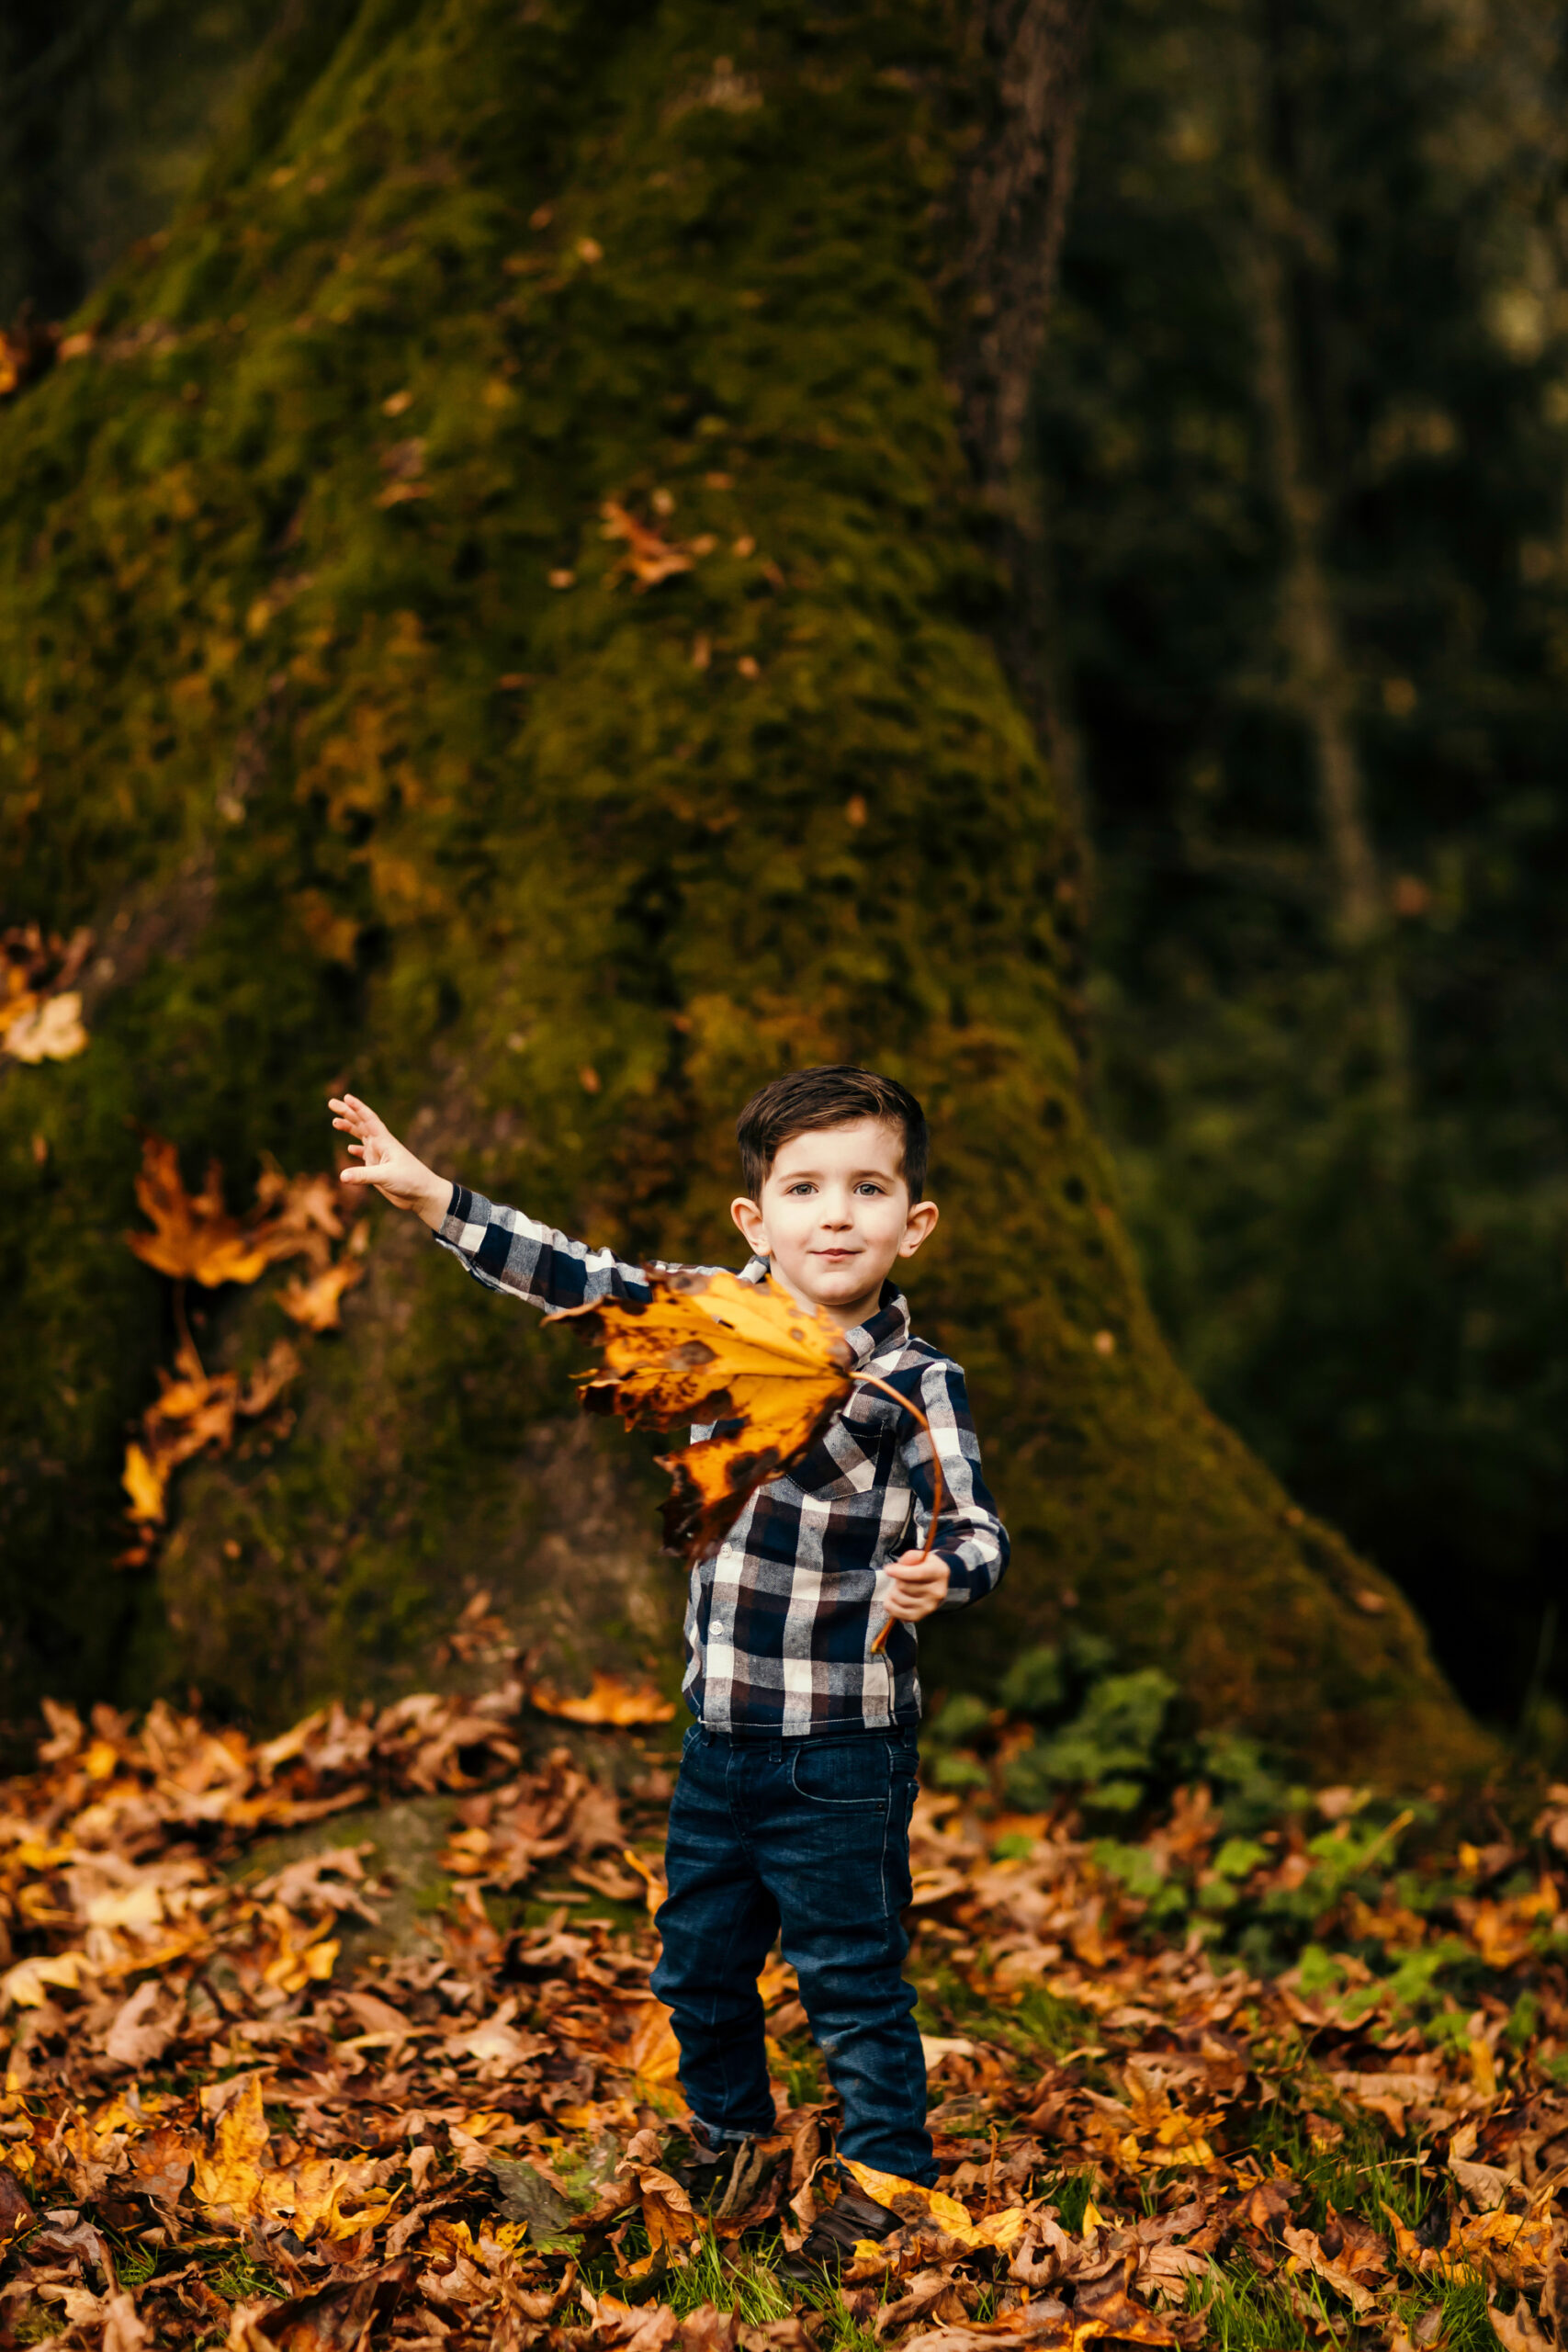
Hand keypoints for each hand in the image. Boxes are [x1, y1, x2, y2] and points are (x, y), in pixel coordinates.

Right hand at [329, 1094, 450, 1225]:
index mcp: (384, 1141)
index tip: (346, 1097)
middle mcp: (381, 1146)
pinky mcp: (378, 1169)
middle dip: (347, 1113)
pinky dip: (356, 1150)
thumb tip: (342, 1176)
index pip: (369, 1119)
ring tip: (335, 1122)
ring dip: (349, 1129)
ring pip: (361, 1137)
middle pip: (361, 1124)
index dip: (358, 1108)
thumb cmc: (411, 1181)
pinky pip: (364, 1155)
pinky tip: (349, 1149)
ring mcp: (380, 1156)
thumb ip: (364, 1176)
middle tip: (331, 1103)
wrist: (423, 1195)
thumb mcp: (386, 1177)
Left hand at [879, 1548, 950, 1624]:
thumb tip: (897, 1568)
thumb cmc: (925, 1567)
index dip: (900, 1572)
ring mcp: (929, 1606)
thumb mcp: (921, 1556)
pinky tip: (894, 1599)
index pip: (919, 1574)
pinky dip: (891, 1605)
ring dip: (893, 1592)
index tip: (888, 1569)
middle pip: (905, 1586)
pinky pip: (897, 1613)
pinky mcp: (919, 1616)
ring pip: (899, 1599)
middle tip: (899, 1578)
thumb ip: (909, 1557)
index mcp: (939, 1573)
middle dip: (897, 1580)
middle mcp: (937, 1592)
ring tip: (898, 1588)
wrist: (936, 1584)